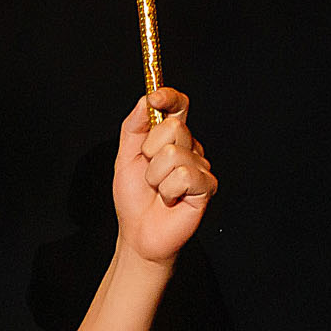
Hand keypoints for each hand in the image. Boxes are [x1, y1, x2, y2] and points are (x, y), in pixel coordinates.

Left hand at [113, 88, 216, 268]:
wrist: (139, 234)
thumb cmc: (134, 199)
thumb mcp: (125, 158)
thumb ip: (133, 128)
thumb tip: (145, 100)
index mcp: (171, 138)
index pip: (179, 106)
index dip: (169, 97)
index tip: (155, 98)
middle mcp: (190, 148)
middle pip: (175, 128)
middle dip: (151, 153)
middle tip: (149, 174)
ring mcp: (200, 166)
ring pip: (174, 155)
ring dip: (156, 177)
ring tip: (158, 191)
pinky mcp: (205, 186)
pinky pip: (183, 176)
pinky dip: (168, 190)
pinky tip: (170, 200)